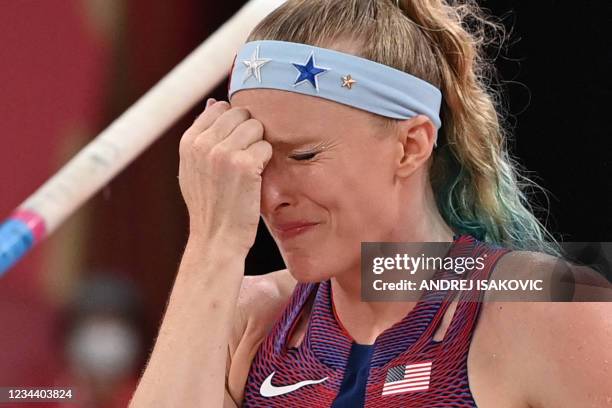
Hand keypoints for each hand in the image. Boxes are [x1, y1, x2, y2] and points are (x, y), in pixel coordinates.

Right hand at [178, 98, 271, 253]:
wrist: (216, 239)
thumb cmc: (210, 205)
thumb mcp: (194, 168)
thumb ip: (202, 136)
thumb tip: (214, 102)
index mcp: (188, 142)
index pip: (220, 108)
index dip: (234, 125)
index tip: (235, 146)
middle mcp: (203, 143)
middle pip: (240, 114)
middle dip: (248, 132)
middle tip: (245, 159)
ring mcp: (223, 153)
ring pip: (256, 127)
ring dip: (258, 146)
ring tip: (249, 169)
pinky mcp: (244, 165)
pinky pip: (266, 147)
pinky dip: (266, 162)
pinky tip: (256, 179)